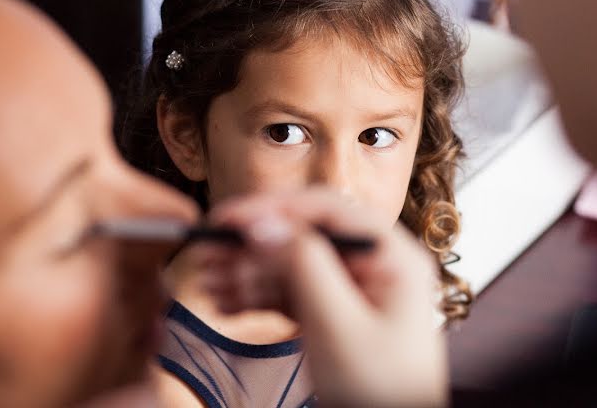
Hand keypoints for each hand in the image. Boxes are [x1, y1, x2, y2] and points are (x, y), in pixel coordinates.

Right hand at [203, 189, 448, 407]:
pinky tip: (226, 303)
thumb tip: (265, 223)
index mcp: (390, 254)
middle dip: (253, 243)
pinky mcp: (335, 314)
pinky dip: (258, 296)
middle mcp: (372, 263)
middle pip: (304, 235)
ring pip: (292, 265)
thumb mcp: (339, 327)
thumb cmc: (383, 390)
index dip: (272, 208)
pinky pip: (292, 293)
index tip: (225, 220)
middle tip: (206, 252)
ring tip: (208, 281)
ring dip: (247, 271)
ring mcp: (353, 290)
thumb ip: (304, 268)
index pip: (325, 209)